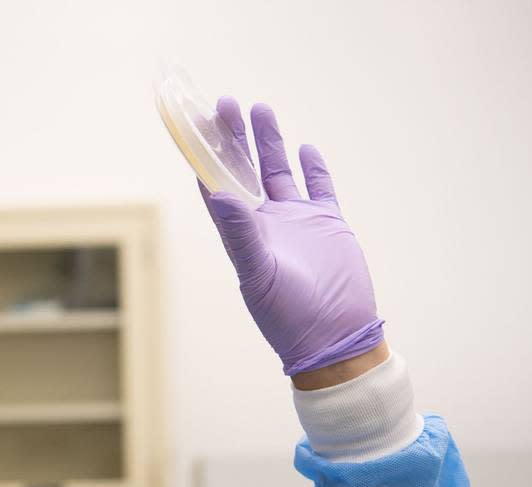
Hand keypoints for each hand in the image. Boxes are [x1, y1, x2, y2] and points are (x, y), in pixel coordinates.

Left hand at [199, 98, 383, 375]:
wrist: (335, 336)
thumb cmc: (288, 316)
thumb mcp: (259, 274)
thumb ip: (240, 234)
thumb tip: (217, 194)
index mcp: (243, 234)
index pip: (217, 187)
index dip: (206, 158)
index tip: (196, 128)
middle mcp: (266, 224)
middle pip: (245, 170)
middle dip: (235, 138)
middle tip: (225, 103)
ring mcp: (298, 222)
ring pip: (279, 171)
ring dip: (269, 143)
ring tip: (259, 109)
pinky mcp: (328, 225)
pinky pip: (319, 188)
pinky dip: (313, 168)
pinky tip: (305, 148)